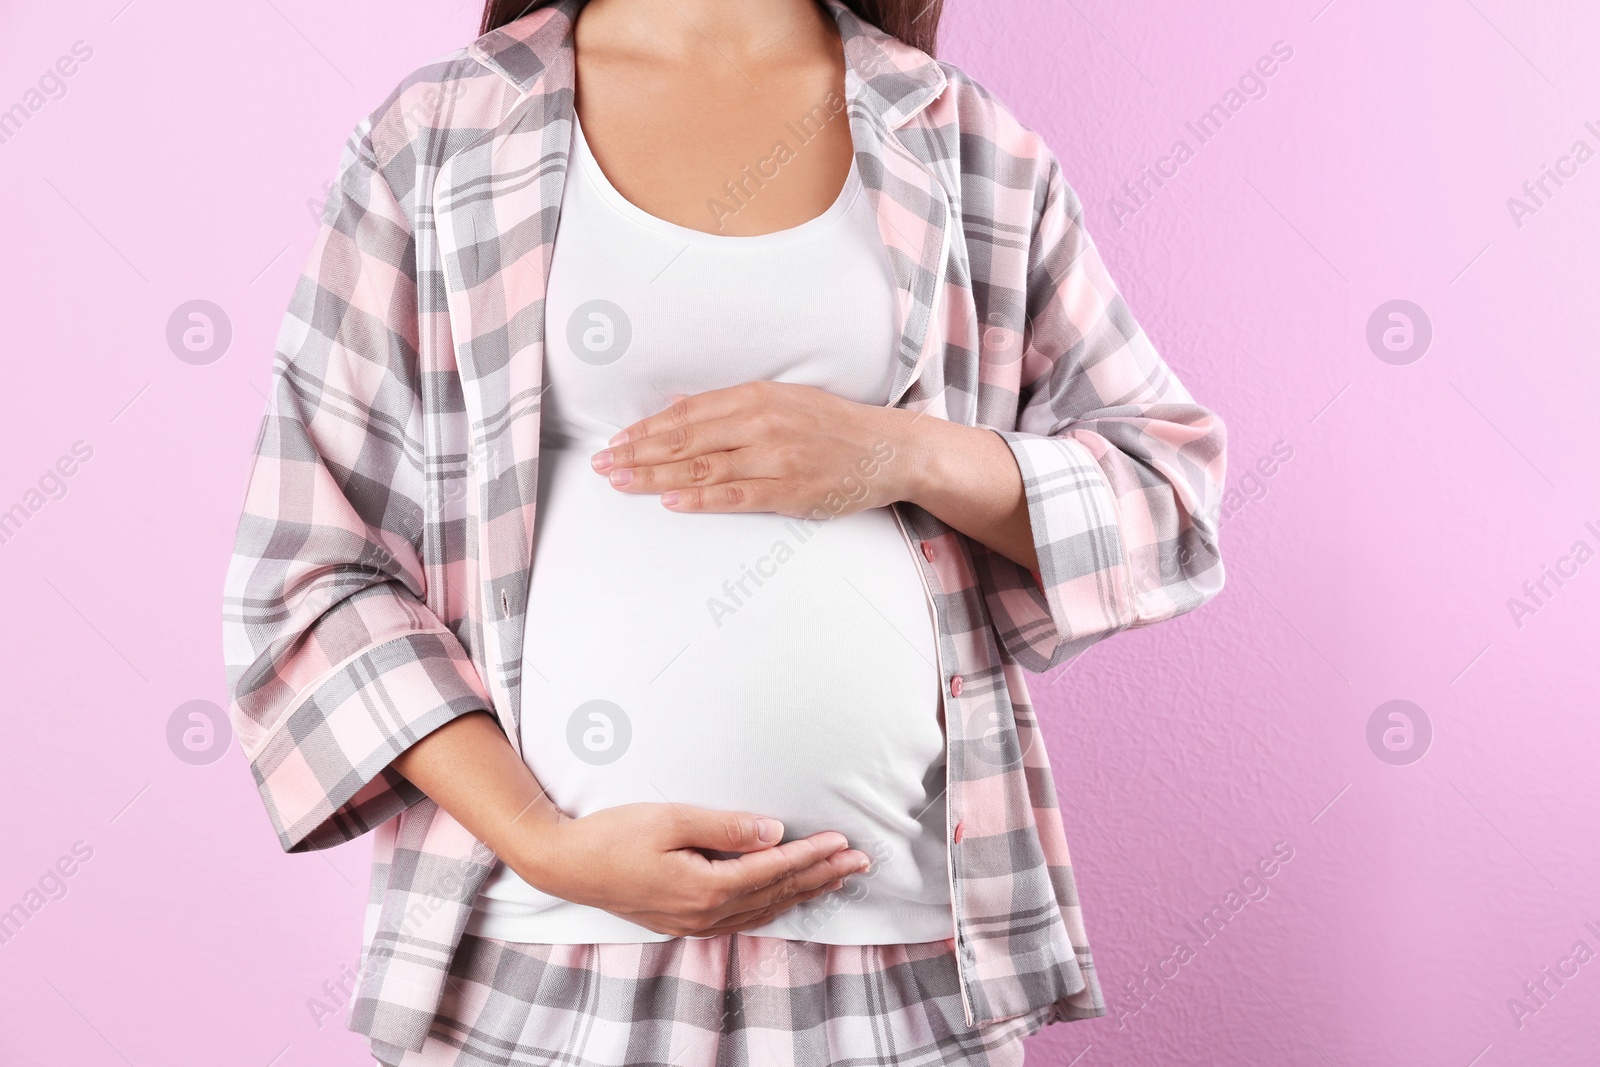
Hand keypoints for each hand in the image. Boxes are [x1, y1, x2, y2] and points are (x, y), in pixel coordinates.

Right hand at [516, 803, 871, 936]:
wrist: (565, 864)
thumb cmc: (613, 835)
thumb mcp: (670, 821)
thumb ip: (725, 827)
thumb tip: (774, 831)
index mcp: (707, 889)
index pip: (775, 870)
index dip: (813, 855)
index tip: (844, 842)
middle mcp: (707, 914)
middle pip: (778, 894)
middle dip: (822, 876)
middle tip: (861, 862)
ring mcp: (696, 923)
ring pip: (765, 909)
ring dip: (803, 891)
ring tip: (836, 878)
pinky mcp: (686, 921)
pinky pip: (745, 916)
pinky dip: (775, 903)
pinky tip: (787, 896)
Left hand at [588, 380, 1041, 570]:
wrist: (892, 449)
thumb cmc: (836, 426)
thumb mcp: (786, 400)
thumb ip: (735, 406)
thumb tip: (680, 409)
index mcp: (760, 395)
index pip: (690, 412)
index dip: (648, 427)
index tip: (617, 439)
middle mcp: (763, 422)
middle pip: (686, 438)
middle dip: (639, 452)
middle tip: (602, 463)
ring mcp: (776, 457)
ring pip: (703, 466)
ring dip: (656, 475)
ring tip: (621, 481)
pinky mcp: (789, 490)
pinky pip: (736, 494)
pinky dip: (700, 497)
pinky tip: (670, 500)